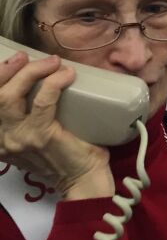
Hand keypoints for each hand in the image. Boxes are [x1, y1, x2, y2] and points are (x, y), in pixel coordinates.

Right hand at [0, 52, 112, 198]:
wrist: (85, 183)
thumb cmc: (68, 158)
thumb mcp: (37, 140)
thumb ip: (31, 121)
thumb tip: (43, 85)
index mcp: (1, 139)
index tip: (12, 63)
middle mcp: (3, 140)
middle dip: (7, 70)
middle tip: (26, 57)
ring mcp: (20, 139)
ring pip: (10, 96)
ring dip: (30, 72)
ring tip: (50, 62)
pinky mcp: (41, 136)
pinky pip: (43, 101)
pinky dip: (54, 83)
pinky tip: (66, 74)